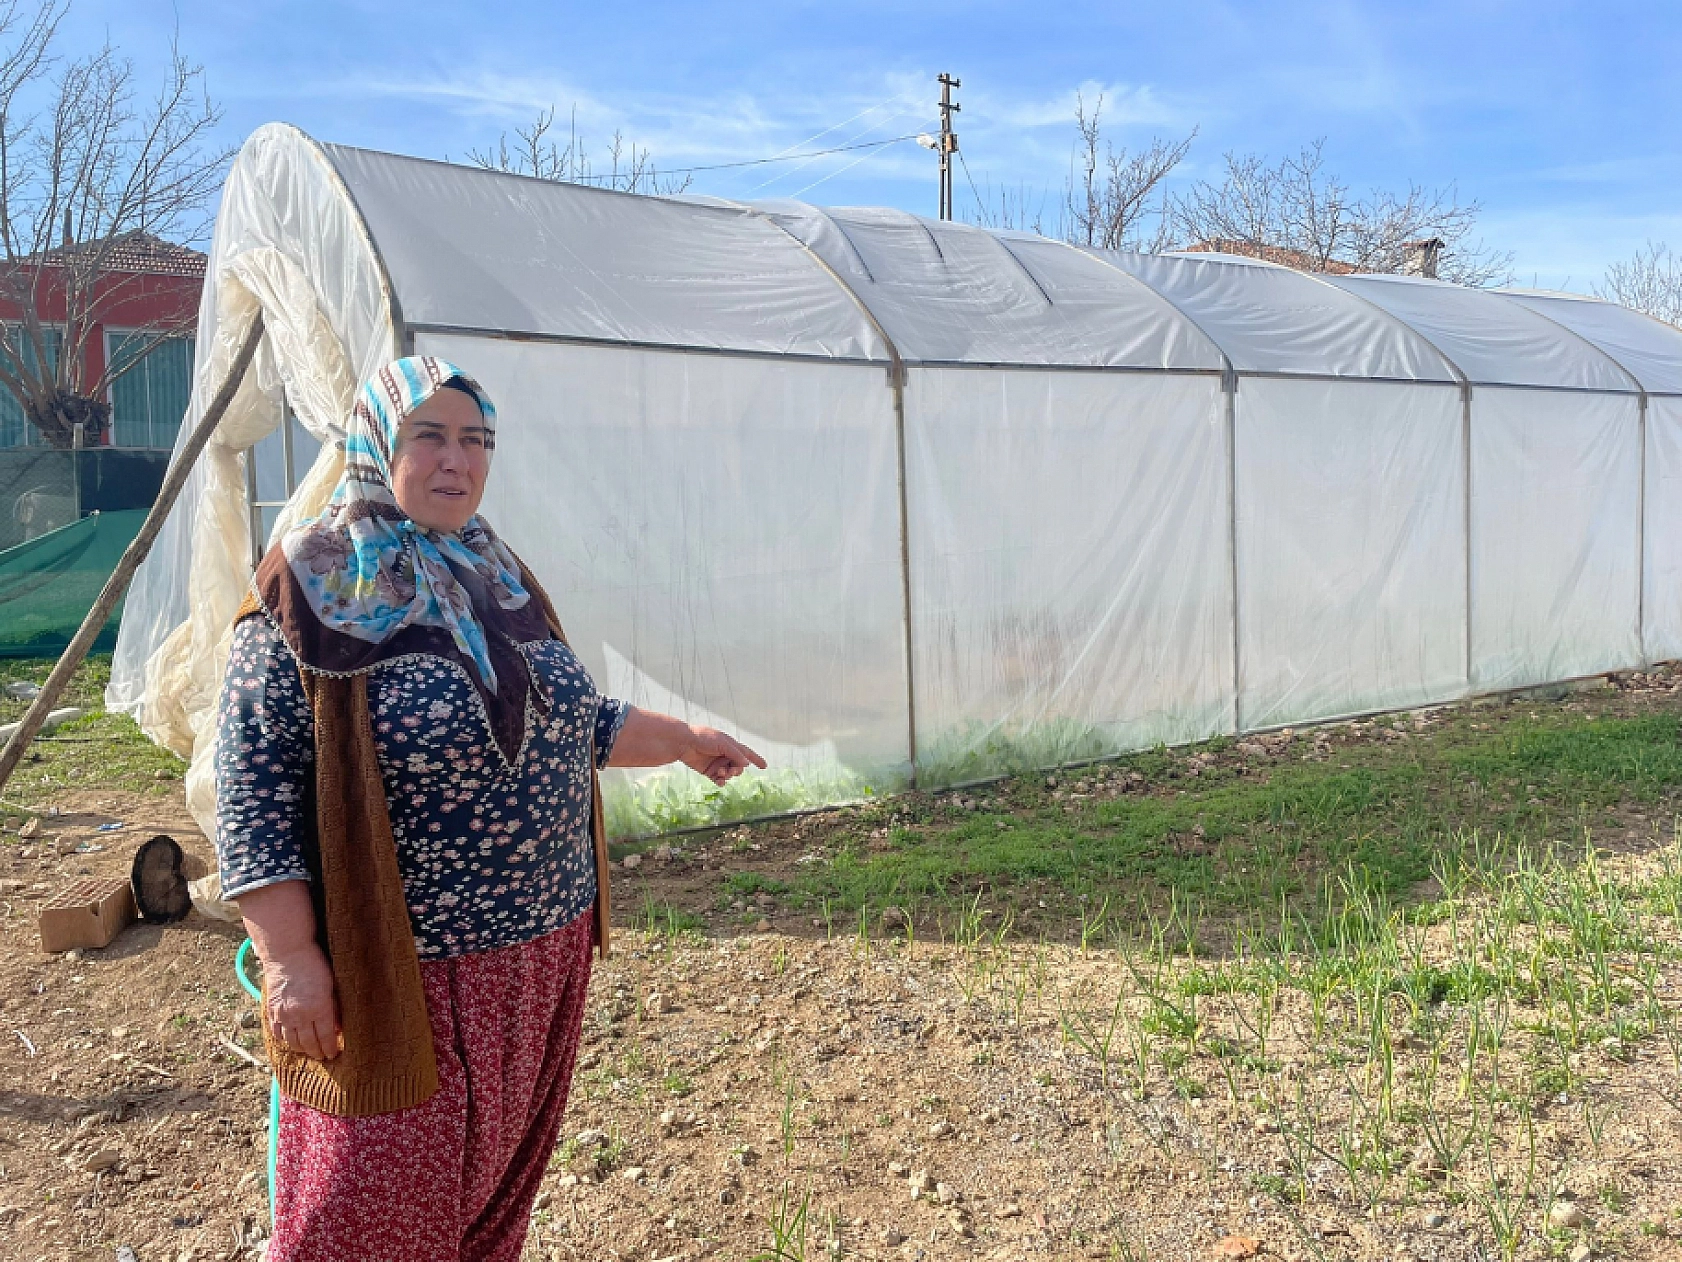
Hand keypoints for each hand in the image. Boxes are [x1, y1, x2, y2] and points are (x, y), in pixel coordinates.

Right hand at [262, 943, 342, 1061]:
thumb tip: (338, 1027)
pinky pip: (277, 1032)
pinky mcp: (272, 1010)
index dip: (330, 1048)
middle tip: (323, 1057)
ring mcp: (284, 1014)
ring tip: (309, 1052)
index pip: (325, 1036)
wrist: (288, 952)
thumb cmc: (315, 964)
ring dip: (301, 1049)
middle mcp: (300, 1015)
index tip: (334, 1054)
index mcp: (319, 1008)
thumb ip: (334, 1007)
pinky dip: (284, 1040)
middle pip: (309, 1043)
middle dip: (317, 1052)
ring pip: (292, 1041)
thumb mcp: (331, 985)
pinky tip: (291, 1041)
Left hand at [680, 726, 766, 784]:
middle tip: (731, 771)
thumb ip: (736, 754)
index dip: (756, 759)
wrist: (685, 743)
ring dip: (727, 775)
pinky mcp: (709, 772)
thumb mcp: (723, 744)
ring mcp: (718, 764)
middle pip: (739, 767)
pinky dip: (721, 782)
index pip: (747, 753)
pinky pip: (719, 780)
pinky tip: (719, 782)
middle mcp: (726, 755)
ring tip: (720, 772)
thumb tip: (746, 764)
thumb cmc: (704, 738)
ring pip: (729, 774)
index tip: (764, 766)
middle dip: (737, 770)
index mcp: (731, 746)